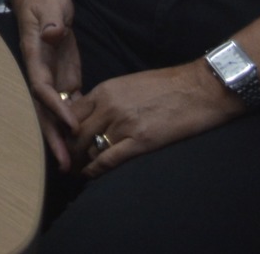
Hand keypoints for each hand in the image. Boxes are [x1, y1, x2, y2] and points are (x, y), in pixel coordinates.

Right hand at [14, 0, 84, 169]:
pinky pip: (69, 104)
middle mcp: (41, 73)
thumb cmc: (44, 0)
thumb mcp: (50, 6)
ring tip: (73, 164)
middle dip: (53, 138)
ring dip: (63, 138)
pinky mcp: (65, 77)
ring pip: (55, 114)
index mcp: (34, 57)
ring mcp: (53, 78)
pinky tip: (84, 141)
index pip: (41, 88)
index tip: (70, 125)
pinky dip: (75, 123)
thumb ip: (52, 21)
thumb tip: (53, 35)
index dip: (54, 108)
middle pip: (44, 111)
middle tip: (65, 164)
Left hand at [66, 61, 243, 176]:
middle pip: (75, 132)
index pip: (70, 112)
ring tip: (73, 170)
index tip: (60, 140)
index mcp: (105, 91)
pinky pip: (109, 159)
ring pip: (89, 146)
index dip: (62, 129)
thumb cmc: (168, 85)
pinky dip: (95, 169)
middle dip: (66, 148)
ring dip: (79, 161)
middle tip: (63, 160)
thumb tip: (95, 115)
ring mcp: (124, 124)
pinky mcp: (141, 141)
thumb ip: (109, 99)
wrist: (199, 88)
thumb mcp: (129, 84)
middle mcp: (109, 107)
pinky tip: (89, 175)